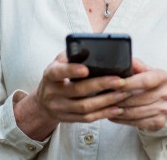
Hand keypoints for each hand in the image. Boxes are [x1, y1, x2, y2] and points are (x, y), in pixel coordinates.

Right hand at [17, 52, 131, 137]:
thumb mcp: (60, 62)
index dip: (72, 71)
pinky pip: (87, 118)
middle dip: (101, 85)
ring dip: (106, 101)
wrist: (44, 101)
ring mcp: (60, 108)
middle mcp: (52, 92)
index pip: (59, 72)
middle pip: (77, 90)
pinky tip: (116, 108)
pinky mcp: (68, 118)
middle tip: (119, 81)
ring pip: (84, 107)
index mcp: (50, 75)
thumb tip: (90, 48)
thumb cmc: (58, 75)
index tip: (86, 69)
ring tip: (123, 93)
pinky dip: (103, 113)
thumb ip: (72, 54)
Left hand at [108, 58, 166, 131]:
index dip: (128, 83)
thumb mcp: (146, 71)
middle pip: (138, 98)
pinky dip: (122, 120)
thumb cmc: (151, 84)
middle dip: (118, 98)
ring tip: (105, 107)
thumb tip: (123, 59)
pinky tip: (113, 115)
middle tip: (104, 97)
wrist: (164, 101)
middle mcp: (166, 93)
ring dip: (118, 110)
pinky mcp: (159, 122)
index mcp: (162, 77)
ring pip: (136, 112)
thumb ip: (135, 65)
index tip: (113, 84)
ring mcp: (164, 109)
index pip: (144, 81)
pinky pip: (137, 122)